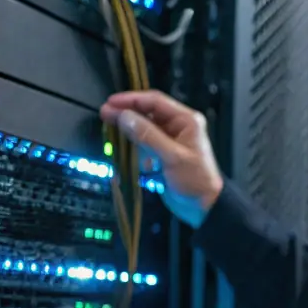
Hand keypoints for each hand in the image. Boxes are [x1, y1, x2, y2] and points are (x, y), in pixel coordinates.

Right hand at [100, 89, 223, 228]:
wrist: (203, 207)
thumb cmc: (194, 180)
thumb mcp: (172, 156)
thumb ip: (148, 136)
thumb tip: (124, 117)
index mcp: (186, 120)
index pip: (155, 101)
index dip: (132, 99)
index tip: (111, 103)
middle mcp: (177, 126)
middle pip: (147, 112)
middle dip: (126, 113)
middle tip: (104, 114)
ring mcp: (169, 140)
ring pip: (143, 127)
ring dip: (128, 129)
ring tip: (110, 129)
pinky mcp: (161, 153)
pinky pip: (143, 143)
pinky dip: (133, 144)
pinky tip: (122, 146)